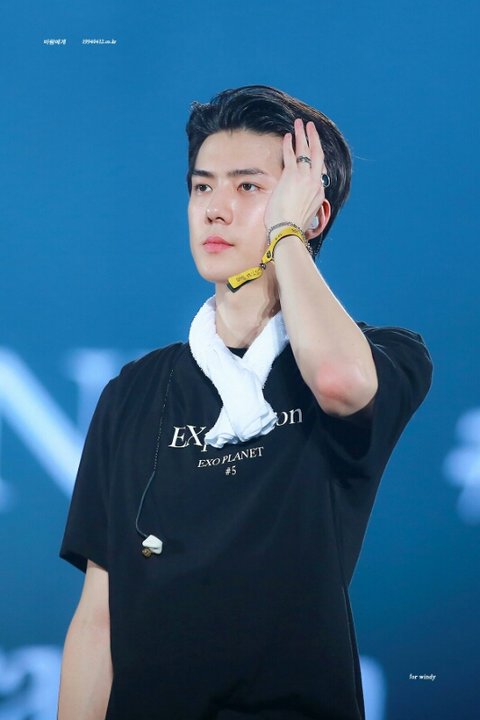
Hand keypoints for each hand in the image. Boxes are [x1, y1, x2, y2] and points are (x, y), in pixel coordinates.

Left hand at [264, 118, 327, 237]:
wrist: (287, 231)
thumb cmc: (292, 229)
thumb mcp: (304, 220)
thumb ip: (305, 212)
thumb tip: (304, 219)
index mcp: (319, 195)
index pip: (319, 172)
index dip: (315, 159)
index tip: (312, 150)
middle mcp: (315, 184)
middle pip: (317, 155)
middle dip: (314, 139)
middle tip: (311, 127)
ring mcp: (304, 178)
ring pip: (305, 151)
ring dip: (302, 135)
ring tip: (300, 123)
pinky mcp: (291, 176)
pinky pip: (291, 155)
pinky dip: (289, 144)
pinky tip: (287, 136)